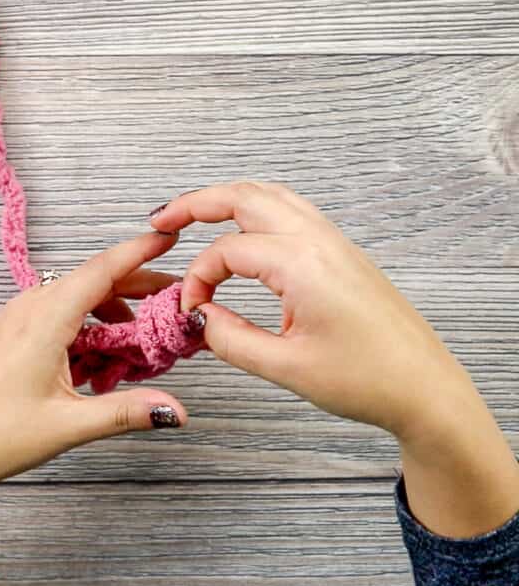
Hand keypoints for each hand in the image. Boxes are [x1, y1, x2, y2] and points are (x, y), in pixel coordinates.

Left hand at [0, 231, 188, 504]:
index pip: (101, 272)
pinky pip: (51, 313)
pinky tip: (93, 359)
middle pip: (91, 281)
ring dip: (107, 312)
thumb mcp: (69, 425)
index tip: (169, 236)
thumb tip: (176, 411)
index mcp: (43, 321)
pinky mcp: (5, 333)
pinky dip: (81, 324)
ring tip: (133, 346)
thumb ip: (126, 411)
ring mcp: (12, 319)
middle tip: (170, 302)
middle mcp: (26, 310)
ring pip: (71, 298)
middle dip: (134, 288)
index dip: (139, 252)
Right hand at [151, 182, 470, 436]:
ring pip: (270, 196)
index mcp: (302, 263)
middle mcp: (318, 240)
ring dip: (227, 201)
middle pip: (245, 196)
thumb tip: (197, 318)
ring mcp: (334, 242)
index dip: (196, 279)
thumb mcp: (285, 367)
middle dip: (196, 203)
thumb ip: (229, 338)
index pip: (226, 252)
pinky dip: (256, 211)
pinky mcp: (341, 253)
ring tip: (192, 217)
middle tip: (160, 220)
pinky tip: (241, 232)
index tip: (190, 312)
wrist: (425, 389)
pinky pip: (291, 212)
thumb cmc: (367, 380)